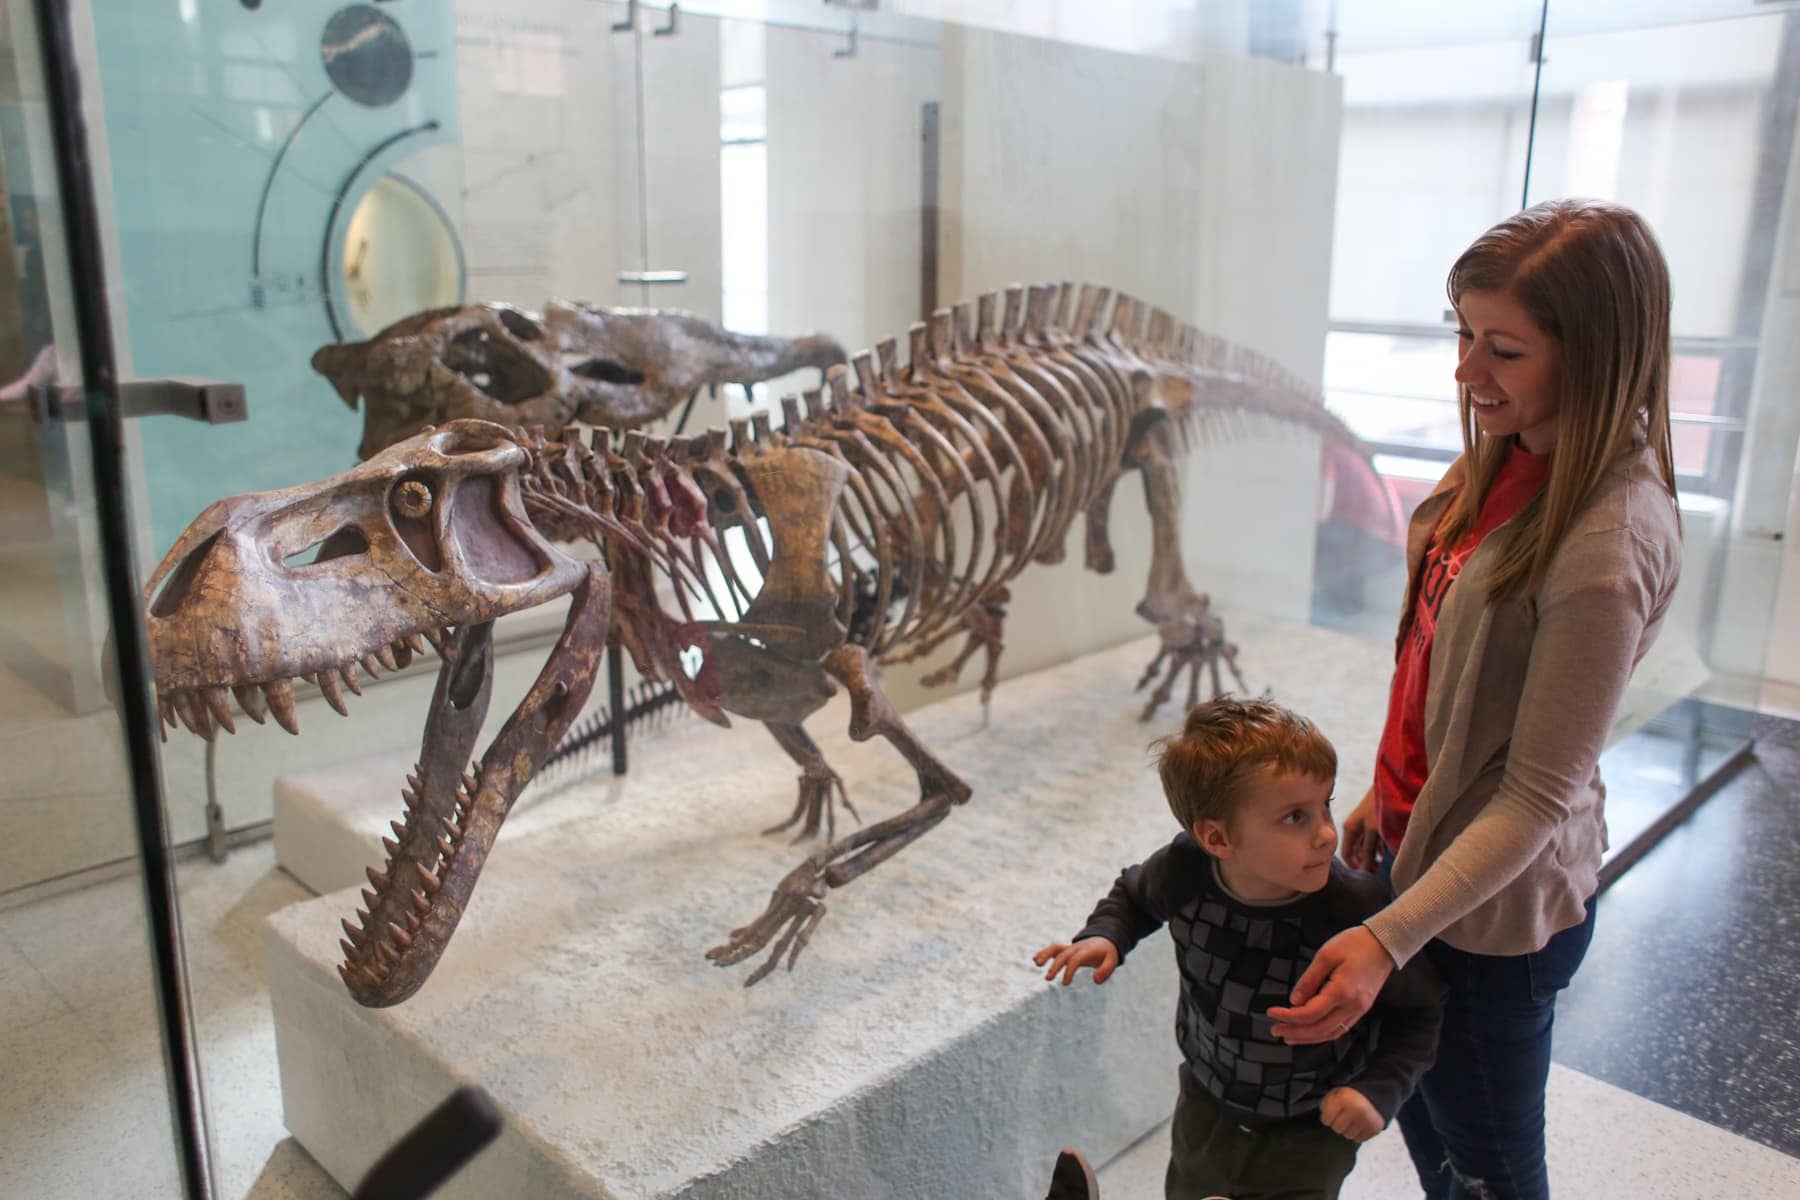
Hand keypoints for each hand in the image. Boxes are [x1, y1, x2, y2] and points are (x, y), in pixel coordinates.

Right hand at [1033, 938, 1119, 985]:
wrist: (1104, 940)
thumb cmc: (1107, 953)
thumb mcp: (1112, 960)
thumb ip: (1106, 970)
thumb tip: (1095, 980)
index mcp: (1087, 951)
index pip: (1076, 959)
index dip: (1069, 970)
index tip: (1065, 983)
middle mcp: (1076, 948)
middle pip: (1063, 955)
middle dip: (1055, 966)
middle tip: (1047, 979)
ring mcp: (1070, 948)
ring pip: (1055, 948)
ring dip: (1045, 954)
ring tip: (1036, 963)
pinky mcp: (1066, 950)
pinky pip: (1054, 949)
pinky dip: (1044, 953)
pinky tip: (1035, 960)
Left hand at [1266, 926, 1394, 1043]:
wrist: (1385, 943)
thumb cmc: (1355, 944)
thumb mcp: (1326, 955)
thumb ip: (1309, 980)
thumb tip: (1294, 1001)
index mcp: (1341, 992)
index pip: (1309, 1013)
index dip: (1288, 1016)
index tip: (1271, 1012)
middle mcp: (1352, 1006)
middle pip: (1319, 1029)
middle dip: (1294, 1032)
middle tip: (1275, 1030)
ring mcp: (1359, 1010)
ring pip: (1330, 1033)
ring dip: (1308, 1038)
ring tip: (1289, 1037)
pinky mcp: (1362, 1008)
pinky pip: (1341, 1029)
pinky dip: (1323, 1034)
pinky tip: (1311, 1033)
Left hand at [1319, 1087, 1384, 1141]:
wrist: (1374, 1096)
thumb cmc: (1351, 1096)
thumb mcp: (1336, 1093)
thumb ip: (1326, 1104)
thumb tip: (1323, 1115)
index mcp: (1344, 1098)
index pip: (1326, 1119)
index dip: (1327, 1117)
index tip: (1331, 1114)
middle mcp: (1356, 1109)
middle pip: (1337, 1129)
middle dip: (1337, 1124)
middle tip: (1342, 1117)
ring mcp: (1367, 1120)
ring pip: (1348, 1135)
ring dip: (1347, 1130)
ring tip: (1351, 1120)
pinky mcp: (1374, 1129)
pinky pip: (1358, 1139)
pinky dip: (1357, 1134)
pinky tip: (1359, 1125)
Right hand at [1341, 786, 1380, 871]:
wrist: (1392, 783)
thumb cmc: (1380, 805)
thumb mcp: (1373, 830)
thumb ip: (1368, 850)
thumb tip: (1365, 869)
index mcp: (1350, 828)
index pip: (1347, 854)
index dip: (1356, 867)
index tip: (1367, 876)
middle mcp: (1355, 826)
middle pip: (1356, 851)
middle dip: (1365, 863)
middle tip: (1377, 873)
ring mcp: (1364, 823)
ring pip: (1365, 846)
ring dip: (1372, 856)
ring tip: (1382, 864)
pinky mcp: (1373, 821)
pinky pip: (1373, 839)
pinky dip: (1378, 847)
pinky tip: (1386, 852)